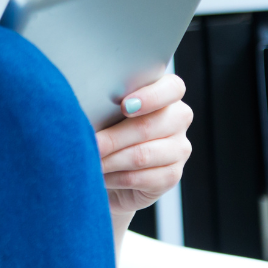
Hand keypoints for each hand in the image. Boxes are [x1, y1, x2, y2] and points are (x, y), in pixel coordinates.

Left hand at [95, 74, 192, 217]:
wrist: (111, 169)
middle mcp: (178, 118)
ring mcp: (179, 148)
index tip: (124, 106)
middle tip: (89, 143)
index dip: (150, 97)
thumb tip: (87, 107)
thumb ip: (105, 104)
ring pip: (142, 155)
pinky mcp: (172, 175)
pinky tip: (100, 177)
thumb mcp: (105, 111)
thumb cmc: (106, 130)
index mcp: (166, 93)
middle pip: (147, 126)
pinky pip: (140, 178)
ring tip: (89, 161)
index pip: (172, 88)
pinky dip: (114, 178)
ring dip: (109, 160)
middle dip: (112, 138)